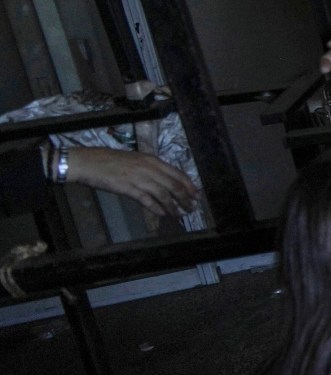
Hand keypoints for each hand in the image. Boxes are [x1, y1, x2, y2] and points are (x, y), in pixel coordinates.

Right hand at [66, 148, 198, 216]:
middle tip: (192, 208)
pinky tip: (163, 214)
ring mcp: (139, 179)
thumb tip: (164, 180)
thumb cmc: (111, 160)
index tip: (197, 195)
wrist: (89, 162)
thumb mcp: (136, 160)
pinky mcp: (128, 189)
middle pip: (174, 186)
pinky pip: (147, 201)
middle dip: (186, 198)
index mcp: (152, 160)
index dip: (189, 186)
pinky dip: (157, 208)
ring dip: (174, 206)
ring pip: (164, 194)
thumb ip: (150, 168)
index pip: (178, 174)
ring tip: (180, 214)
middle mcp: (149, 169)